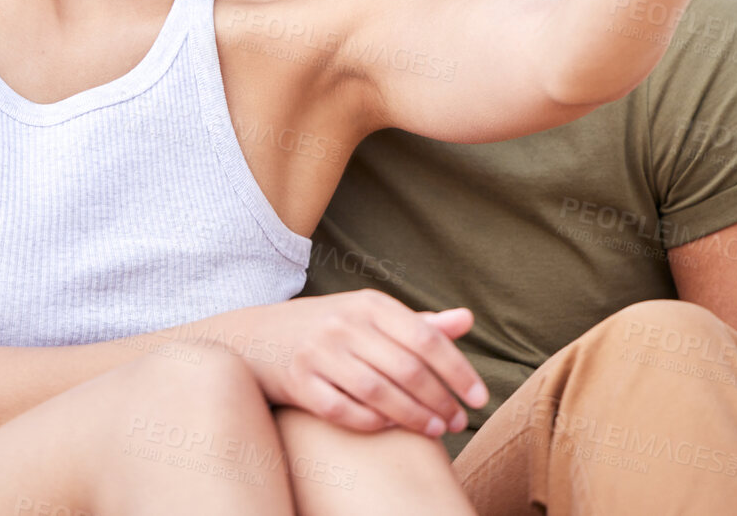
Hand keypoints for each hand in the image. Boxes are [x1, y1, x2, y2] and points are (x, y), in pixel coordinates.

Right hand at [221, 290, 488, 436]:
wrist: (257, 335)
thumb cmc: (328, 326)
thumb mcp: (370, 314)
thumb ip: (418, 322)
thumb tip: (466, 320)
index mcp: (369, 304)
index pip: (426, 338)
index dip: (458, 370)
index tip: (479, 397)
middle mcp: (344, 325)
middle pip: (406, 369)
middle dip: (440, 400)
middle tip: (460, 422)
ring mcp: (319, 353)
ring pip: (379, 393)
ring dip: (413, 417)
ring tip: (437, 430)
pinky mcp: (298, 382)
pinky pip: (344, 411)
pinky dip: (372, 423)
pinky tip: (391, 427)